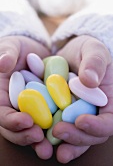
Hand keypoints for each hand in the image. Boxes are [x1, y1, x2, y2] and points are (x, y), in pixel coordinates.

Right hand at [0, 36, 52, 159]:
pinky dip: (53, 129)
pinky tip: (63, 134)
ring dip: (40, 140)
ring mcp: (30, 109)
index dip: (10, 120)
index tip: (25, 121)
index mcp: (2, 95)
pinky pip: (49, 120)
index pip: (2, 112)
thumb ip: (6, 53)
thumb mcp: (11, 46)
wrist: (34, 51)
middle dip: (25, 135)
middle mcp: (14, 105)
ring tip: (50, 148)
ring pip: (32, 128)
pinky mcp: (45, 108)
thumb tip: (2, 64)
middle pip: (16, 127)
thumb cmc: (18, 48)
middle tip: (38, 139)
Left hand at [53, 35, 112, 162]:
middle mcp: (94, 111)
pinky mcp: (62, 113)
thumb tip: (90, 80)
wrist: (71, 53)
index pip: (110, 120)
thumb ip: (94, 63)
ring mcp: (78, 114)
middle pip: (91, 134)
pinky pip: (58, 126)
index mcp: (107, 100)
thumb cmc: (87, 50)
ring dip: (64, 144)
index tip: (81, 120)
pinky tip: (40, 138)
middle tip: (59, 132)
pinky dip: (50, 135)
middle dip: (77, 137)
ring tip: (49, 147)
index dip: (98, 126)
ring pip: (75, 136)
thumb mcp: (93, 50)